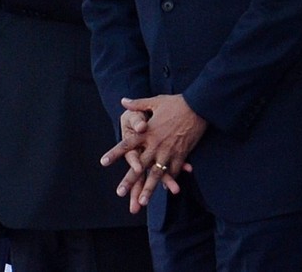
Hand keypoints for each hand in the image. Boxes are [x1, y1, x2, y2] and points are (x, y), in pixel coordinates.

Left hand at [100, 94, 204, 212]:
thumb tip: (123, 100)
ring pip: (157, 173)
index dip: (114, 153)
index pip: (127, 145)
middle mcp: (155, 144)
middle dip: (129, 180)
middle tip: (120, 192)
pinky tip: (167, 190)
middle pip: (140, 165)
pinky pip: (174, 170)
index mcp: (146, 133)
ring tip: (143, 201)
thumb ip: (137, 104)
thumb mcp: (155, 102)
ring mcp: (168, 151)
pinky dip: (170, 180)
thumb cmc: (176, 103)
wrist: (198, 107)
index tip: (103, 162)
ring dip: (149, 188)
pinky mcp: (181, 155)